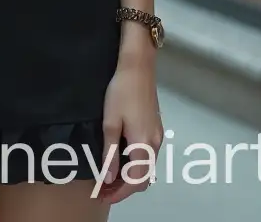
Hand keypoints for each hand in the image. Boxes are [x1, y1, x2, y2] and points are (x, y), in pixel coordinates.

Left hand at [97, 55, 162, 202]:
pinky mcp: (156, 127)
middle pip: (143, 178)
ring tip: (109, 177)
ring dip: (130, 177)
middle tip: (103, 189)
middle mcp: (155, 144)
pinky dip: (135, 164)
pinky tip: (121, 159)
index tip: (103, 196)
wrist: (138, 66)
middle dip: (124, 188)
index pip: (134, 181)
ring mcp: (158, 135)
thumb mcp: (110, 122)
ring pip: (147, 167)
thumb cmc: (121, 91)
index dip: (119, 193)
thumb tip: (109, 178)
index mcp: (143, 144)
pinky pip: (148, 155)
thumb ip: (110, 152)